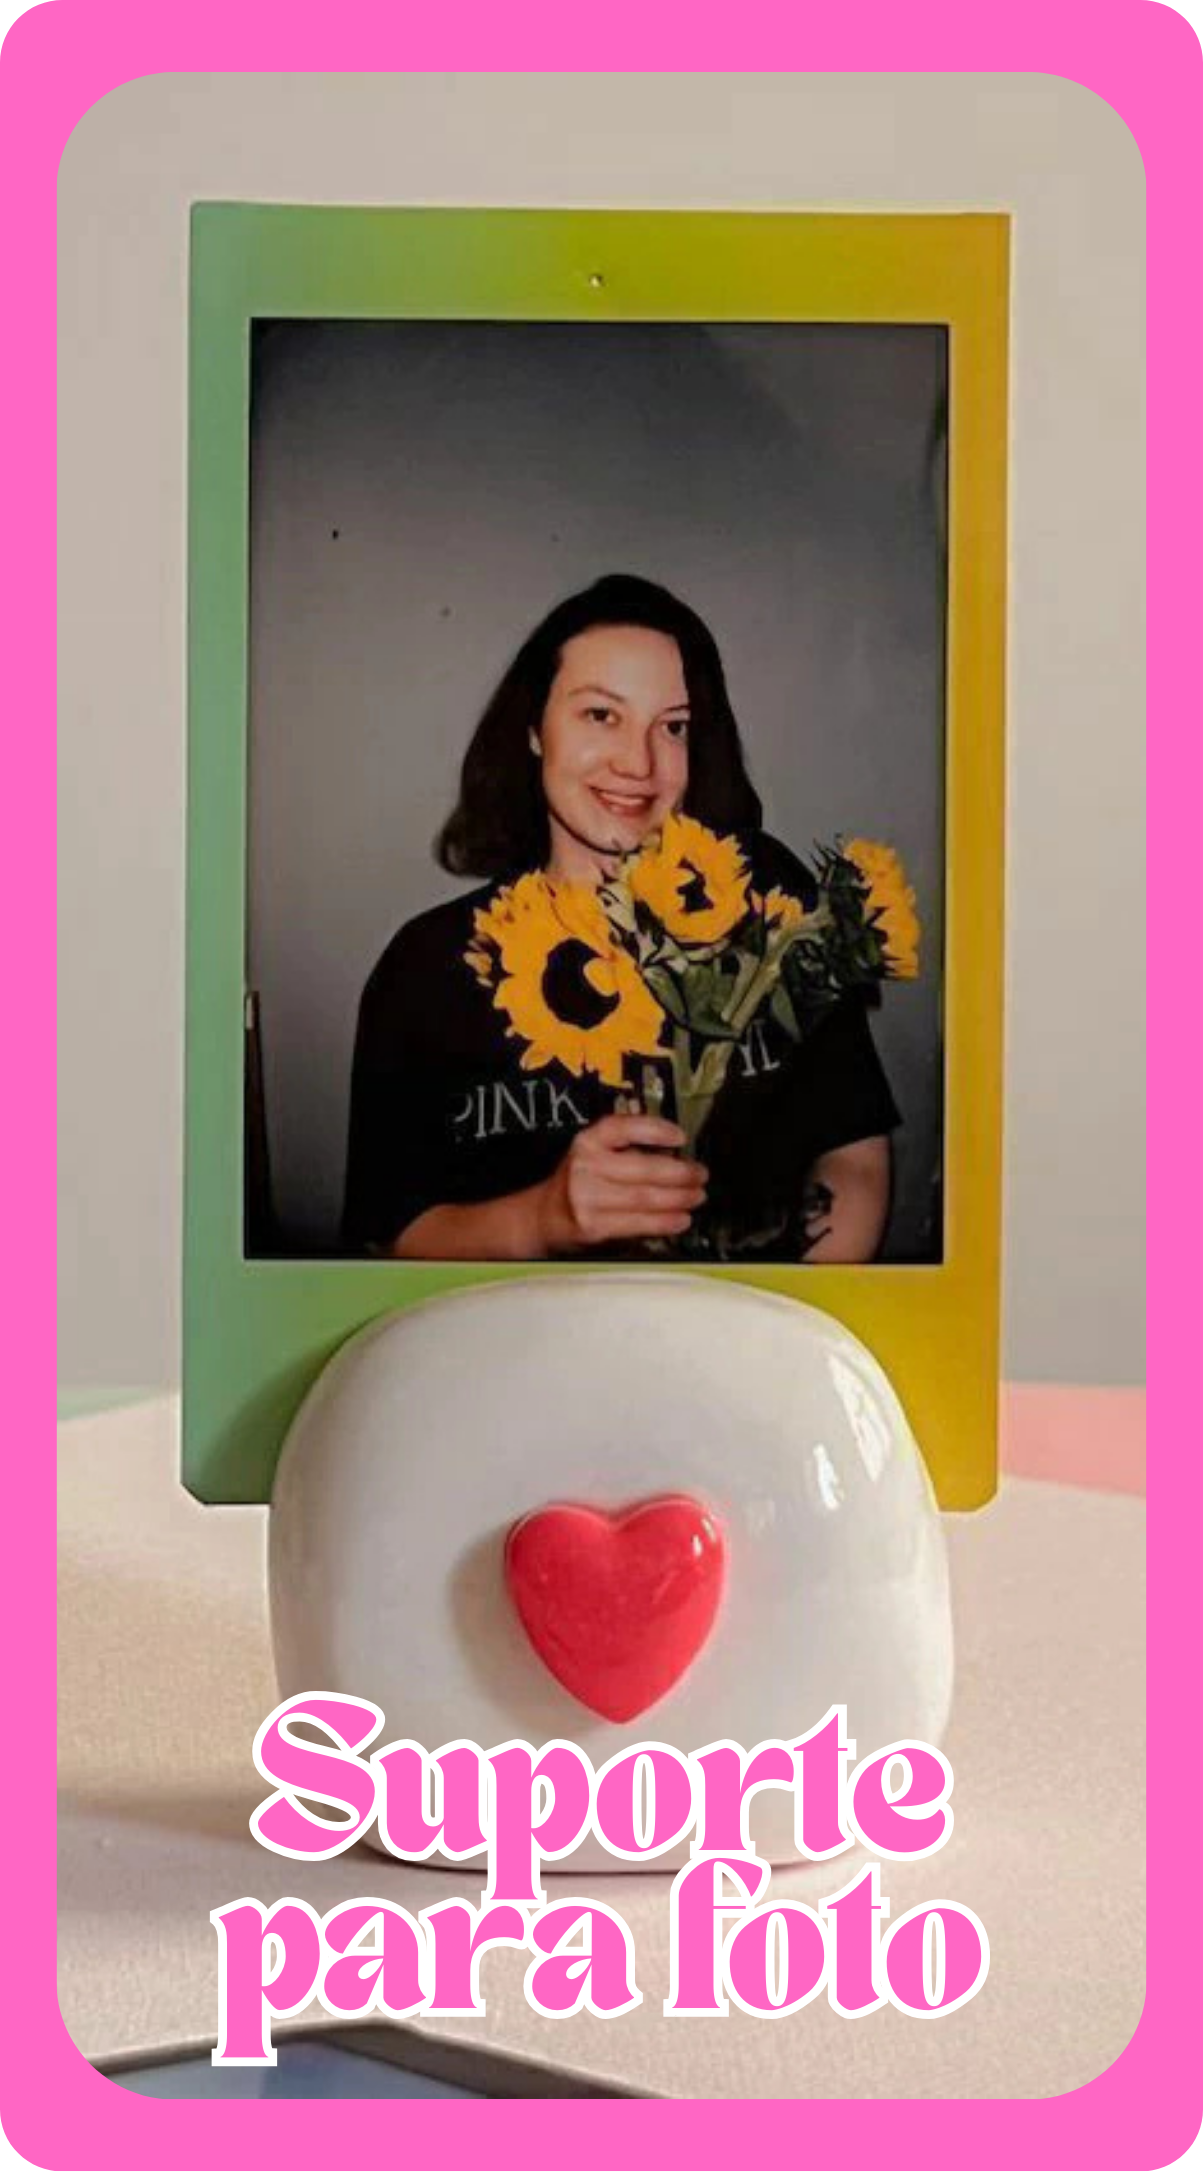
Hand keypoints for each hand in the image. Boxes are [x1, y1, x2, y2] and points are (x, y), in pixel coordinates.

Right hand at [535, 1113, 707, 1254]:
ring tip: (696, 1197)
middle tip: (700, 1175)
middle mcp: (586, 1166)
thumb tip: (677, 1155)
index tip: (681, 1137)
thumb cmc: (580, 1182)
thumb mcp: (594, 1154)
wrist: (545, 1217)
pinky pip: (638, 1223)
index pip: (623, 1127)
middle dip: (681, 1173)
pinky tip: (681, 1219)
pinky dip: (665, 1222)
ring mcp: (588, 1198)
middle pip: (644, 1168)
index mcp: (588, 1141)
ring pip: (645, 1198)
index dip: (656, 1130)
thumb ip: (628, 1149)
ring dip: (678, 1199)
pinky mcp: (594, 1226)